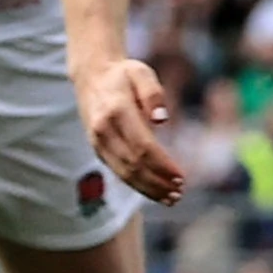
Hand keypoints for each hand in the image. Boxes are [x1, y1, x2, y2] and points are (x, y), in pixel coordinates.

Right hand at [78, 58, 185, 204]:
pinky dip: (136, 184)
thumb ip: (153, 93)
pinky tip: (154, 191)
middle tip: (179, 193)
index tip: (181, 176)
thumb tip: (162, 119)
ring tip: (171, 198)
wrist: (92, 76)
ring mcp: (98, 141)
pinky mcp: (98, 148)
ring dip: (148, 188)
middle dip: (157, 182)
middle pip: (133, 164)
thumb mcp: (142, 73)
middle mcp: (104, 129)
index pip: (142, 146)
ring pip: (123, 172)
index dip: (162, 165)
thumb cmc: (124, 75)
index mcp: (117, 111)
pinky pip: (117, 170)